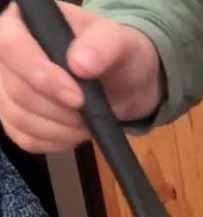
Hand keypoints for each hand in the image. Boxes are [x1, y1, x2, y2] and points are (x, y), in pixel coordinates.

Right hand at [0, 1, 162, 153]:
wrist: (126, 84)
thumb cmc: (119, 56)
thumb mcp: (120, 42)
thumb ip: (103, 46)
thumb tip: (80, 64)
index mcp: (23, 23)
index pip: (10, 46)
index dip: (40, 75)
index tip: (78, 97)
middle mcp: (8, 56)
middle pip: (16, 89)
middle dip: (60, 109)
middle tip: (91, 111)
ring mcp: (9, 88)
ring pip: (19, 118)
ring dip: (61, 129)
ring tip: (89, 122)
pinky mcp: (17, 119)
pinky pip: (27, 139)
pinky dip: (57, 141)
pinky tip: (76, 132)